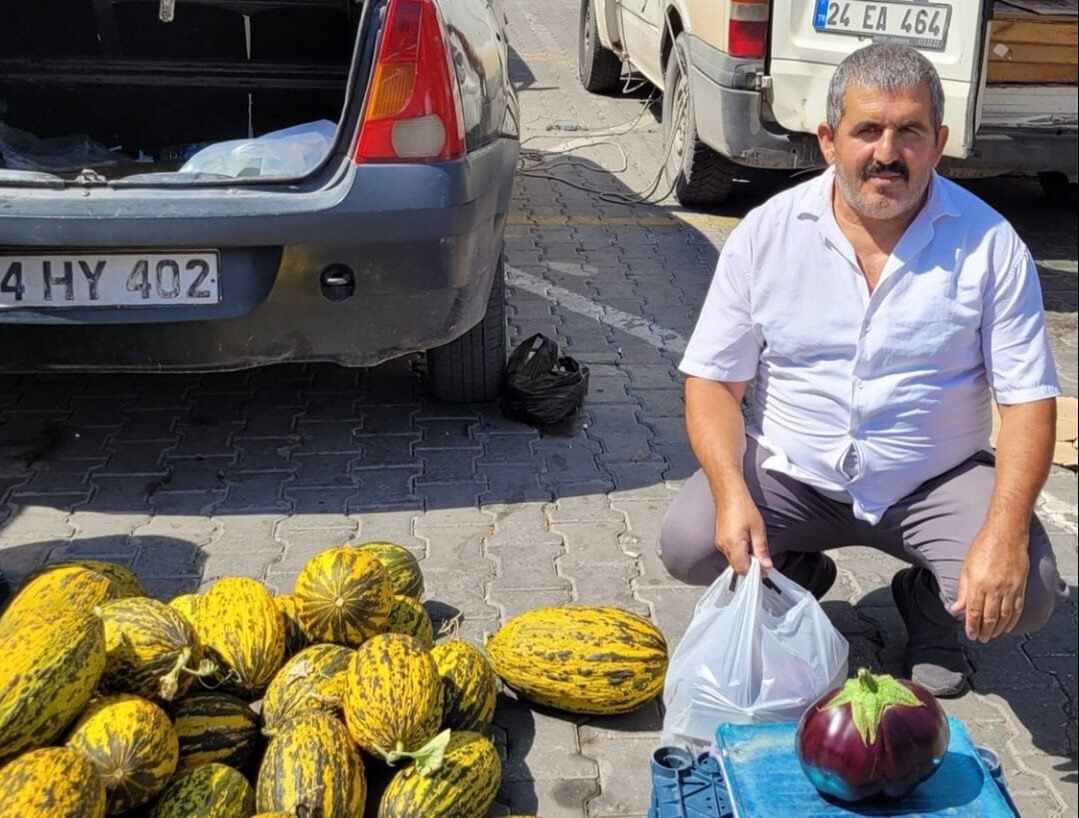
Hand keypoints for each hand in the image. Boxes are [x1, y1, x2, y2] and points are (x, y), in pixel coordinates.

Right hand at [714, 489, 770, 574]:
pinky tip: (746, 541)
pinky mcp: (719, 540)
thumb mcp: (758, 529)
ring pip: (734, 560)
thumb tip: (767, 566)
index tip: (765, 568)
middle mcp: (723, 546)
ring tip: (754, 545)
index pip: (742, 570)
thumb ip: (761, 550)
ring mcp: (719, 543)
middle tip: (762, 556)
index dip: (755, 572)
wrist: (728, 494)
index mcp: (733, 544)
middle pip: (737, 567)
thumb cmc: (743, 507)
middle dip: (751, 565)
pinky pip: (730, 553)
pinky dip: (739, 552)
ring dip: (745, 558)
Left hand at [949, 523, 1029, 641]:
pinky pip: (1017, 609)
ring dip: (998, 629)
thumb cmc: (983, 547)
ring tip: (992, 636)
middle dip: (984, 631)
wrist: (1006, 535)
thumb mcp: (966, 567)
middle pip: (989, 616)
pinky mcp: (1020, 586)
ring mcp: (1010, 588)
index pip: (973, 611)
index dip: (971, 626)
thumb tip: (956, 609)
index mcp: (978, 584)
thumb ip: (962, 590)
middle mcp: (995, 588)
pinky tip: (1007, 627)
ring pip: (1004, 616)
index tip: (970, 634)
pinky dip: (1012, 620)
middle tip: (980, 639)